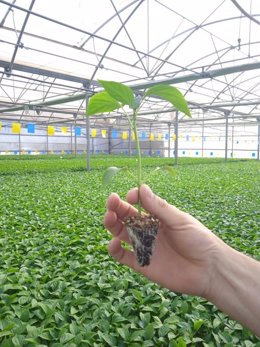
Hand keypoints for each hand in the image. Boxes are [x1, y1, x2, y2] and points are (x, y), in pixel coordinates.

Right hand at [104, 184, 222, 297]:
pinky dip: (114, 249)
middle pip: (126, 217)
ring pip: (121, 233)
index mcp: (158, 217)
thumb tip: (141, 188)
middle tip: (111, 202)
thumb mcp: (179, 220)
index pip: (139, 203)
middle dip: (116, 208)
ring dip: (111, 224)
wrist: (209, 270)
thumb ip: (159, 207)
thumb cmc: (199, 240)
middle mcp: (148, 230)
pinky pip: (123, 256)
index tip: (130, 195)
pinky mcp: (142, 264)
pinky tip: (114, 242)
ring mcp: (144, 246)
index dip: (132, 197)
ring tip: (109, 217)